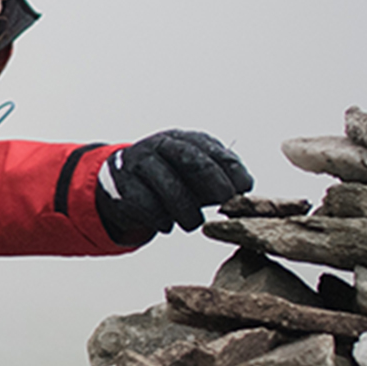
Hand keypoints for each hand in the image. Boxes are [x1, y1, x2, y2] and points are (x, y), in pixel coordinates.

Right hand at [95, 130, 252, 243]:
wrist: (121, 186)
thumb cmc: (169, 182)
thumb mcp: (194, 176)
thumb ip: (219, 178)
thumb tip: (245, 188)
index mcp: (183, 139)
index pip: (211, 148)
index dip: (230, 168)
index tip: (244, 188)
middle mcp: (160, 145)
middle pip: (191, 159)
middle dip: (213, 182)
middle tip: (226, 202)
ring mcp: (139, 163)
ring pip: (168, 183)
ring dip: (185, 208)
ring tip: (193, 223)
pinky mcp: (122, 185)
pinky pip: (145, 203)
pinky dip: (159, 217)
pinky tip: (167, 225)